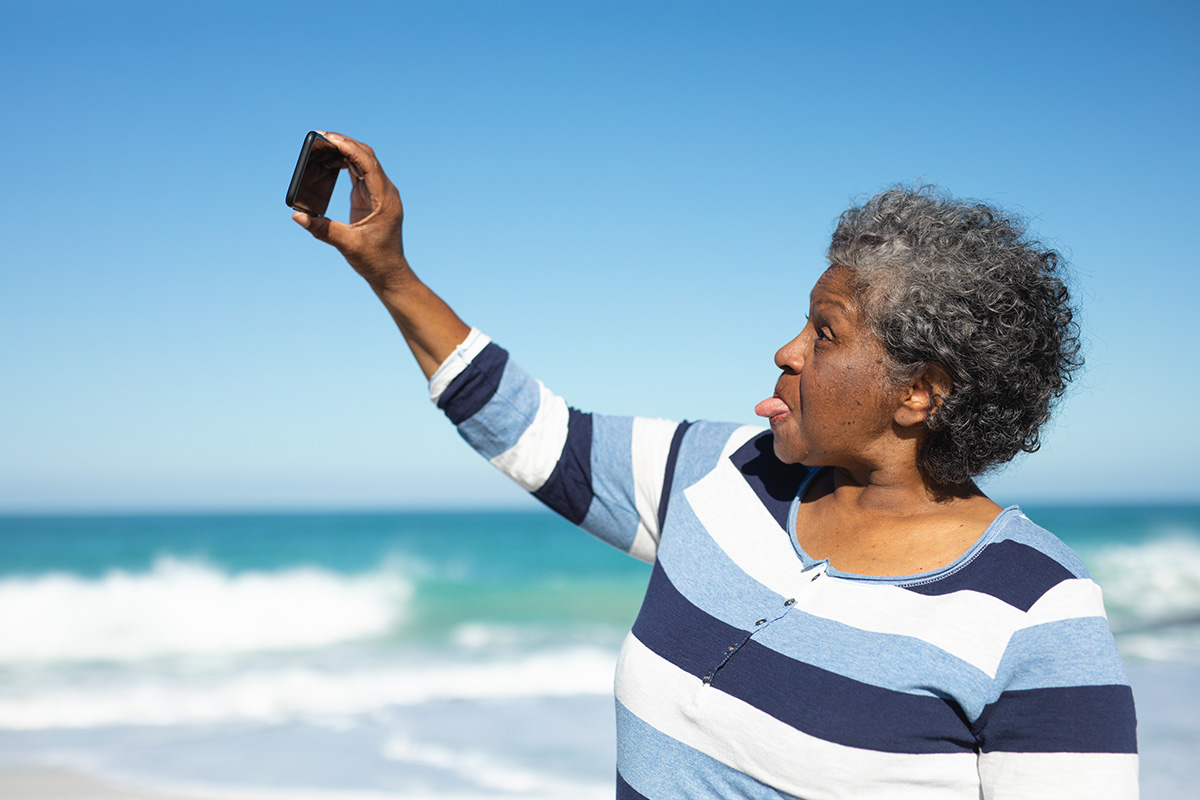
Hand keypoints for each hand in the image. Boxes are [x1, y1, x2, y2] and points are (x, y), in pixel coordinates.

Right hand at [292, 132, 410, 291]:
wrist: (389, 273)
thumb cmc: (374, 261)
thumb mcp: (347, 245)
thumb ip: (322, 229)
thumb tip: (297, 216)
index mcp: (385, 200)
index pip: (368, 164)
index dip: (349, 148)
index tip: (330, 138)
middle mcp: (386, 193)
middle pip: (366, 157)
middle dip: (345, 144)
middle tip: (321, 136)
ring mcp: (379, 194)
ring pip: (363, 163)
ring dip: (344, 152)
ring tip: (321, 147)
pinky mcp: (371, 199)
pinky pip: (359, 174)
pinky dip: (345, 165)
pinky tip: (329, 162)